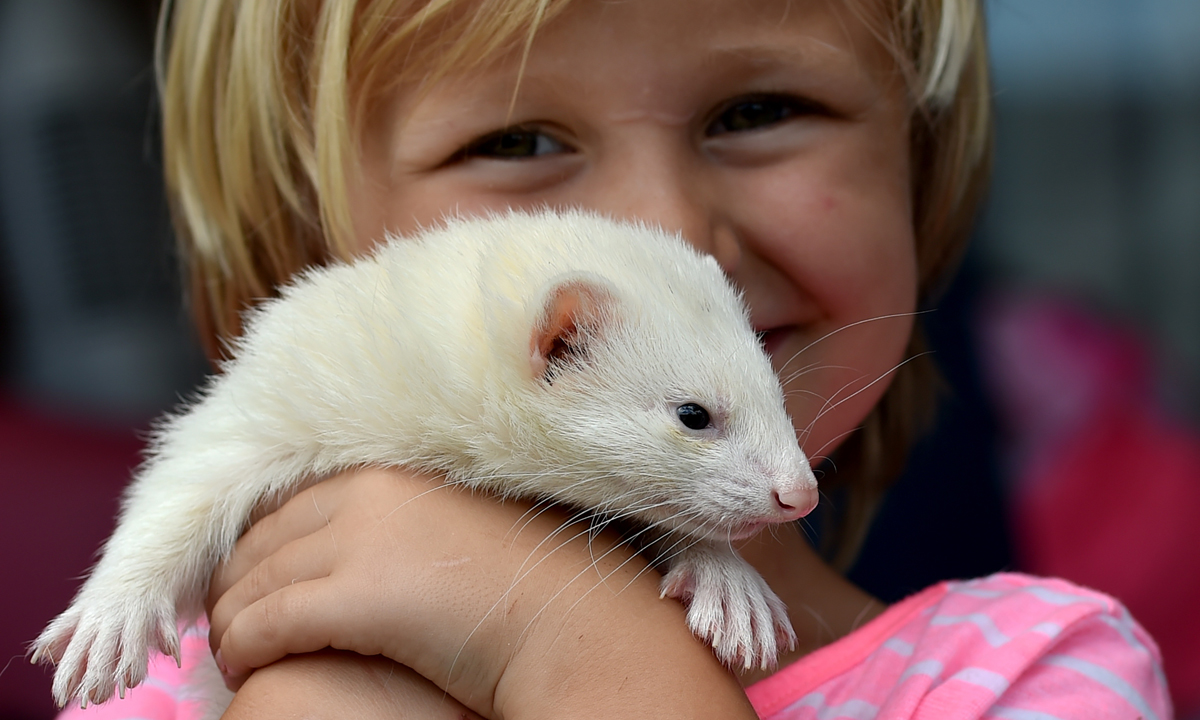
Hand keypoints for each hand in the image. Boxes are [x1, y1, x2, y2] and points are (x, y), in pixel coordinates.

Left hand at [208, 467, 755, 719]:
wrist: (571, 623)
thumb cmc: (524, 586)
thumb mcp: (455, 531)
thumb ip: (402, 526)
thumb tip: (365, 554)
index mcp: (389, 474)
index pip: (288, 506)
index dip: (259, 548)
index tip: (250, 580)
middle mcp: (366, 494)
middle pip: (260, 541)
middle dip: (234, 584)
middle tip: (229, 621)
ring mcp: (359, 541)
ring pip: (252, 583)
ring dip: (229, 622)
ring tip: (232, 653)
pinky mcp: (354, 596)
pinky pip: (264, 623)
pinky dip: (241, 648)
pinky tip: (242, 668)